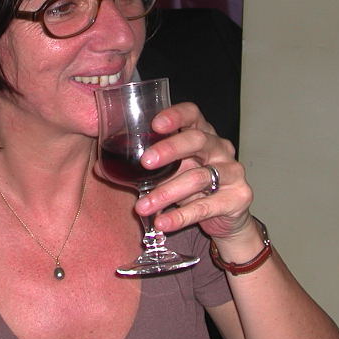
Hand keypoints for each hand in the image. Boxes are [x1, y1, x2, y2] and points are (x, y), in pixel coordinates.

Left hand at [134, 101, 255, 241]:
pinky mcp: (238, 197)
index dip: (175, 115)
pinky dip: (181, 217)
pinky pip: (206, 207)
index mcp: (203, 133)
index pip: (192, 114)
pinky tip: (163, 223)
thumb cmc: (192, 186)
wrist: (228, 216)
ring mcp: (232, 171)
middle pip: (197, 140)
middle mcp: (220, 147)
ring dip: (166, 193)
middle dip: (169, 150)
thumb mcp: (172, 171)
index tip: (154, 124)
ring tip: (142, 206)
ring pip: (199, 178)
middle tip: (145, 163)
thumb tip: (101, 168)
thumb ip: (148, 167)